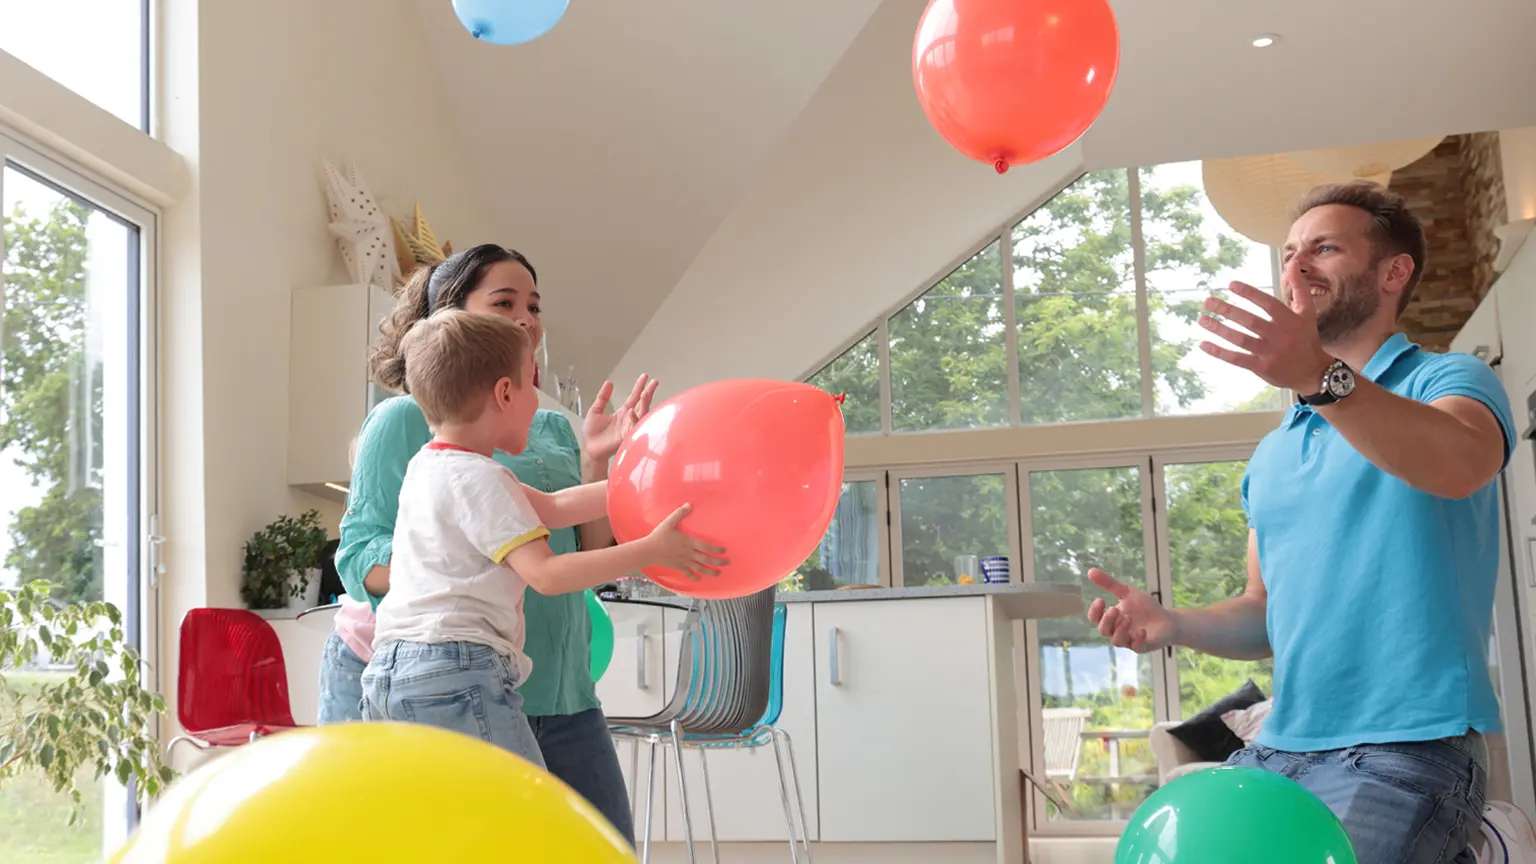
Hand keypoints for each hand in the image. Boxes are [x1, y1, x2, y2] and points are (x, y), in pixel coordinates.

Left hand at [583, 374, 659, 461]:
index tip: (645, 376)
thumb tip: (609, 383)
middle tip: (655, 382)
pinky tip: (631, 411)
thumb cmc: (592, 433)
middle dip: (649, 393)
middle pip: (642, 404)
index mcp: (622, 413)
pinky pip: (633, 427)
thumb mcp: (595, 410)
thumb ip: (603, 397)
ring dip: (645, 404)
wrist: (588, 449)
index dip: (639, 386)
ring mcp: (629, 427)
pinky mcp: (626, 436)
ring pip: (641, 414)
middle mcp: (628, 419)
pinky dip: (633, 419)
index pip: (634, 397)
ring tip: (646, 393)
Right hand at [644, 504, 728, 579]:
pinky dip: (695, 577)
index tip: (724, 550)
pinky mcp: (678, 567)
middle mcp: (688, 553)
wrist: (649, 550)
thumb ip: (680, 513)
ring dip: (711, 572)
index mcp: (688, 542)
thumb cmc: (659, 536)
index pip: (706, 546)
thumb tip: (689, 504)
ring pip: (700, 568)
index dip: (717, 549)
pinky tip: (699, 579)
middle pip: (707, 559)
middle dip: (719, 561)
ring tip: (719, 573)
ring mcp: (684, 561)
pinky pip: (688, 573)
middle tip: (728, 562)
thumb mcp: (669, 522)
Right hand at [1085, 568, 1176, 652]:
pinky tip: (1141, 630)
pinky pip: (1136, 647)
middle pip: (1103, 630)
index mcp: (1111, 619)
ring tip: (1128, 618)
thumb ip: (1110, 584)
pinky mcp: (1143, 646)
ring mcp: (1129, 640)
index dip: (1095, 611)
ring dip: (1120, 630)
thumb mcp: (1127, 592)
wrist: (1167, 619)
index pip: (1095, 618)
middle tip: (1115, 609)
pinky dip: (1137, 639)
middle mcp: (1117, 631)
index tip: (1101, 600)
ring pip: (1116, 641)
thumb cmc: (1145, 607)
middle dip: (1107, 620)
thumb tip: (1090, 571)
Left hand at [1197, 281, 1333, 393]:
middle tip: (1207, 301)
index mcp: (1289, 319)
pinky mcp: (1261, 367)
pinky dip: (1219, 352)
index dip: (1249, 293)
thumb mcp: (1307, 311)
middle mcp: (1279, 335)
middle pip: (1249, 321)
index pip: (1267, 303)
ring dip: (1219, 329)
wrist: (1312, 371)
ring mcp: (1269, 352)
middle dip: (1227, 310)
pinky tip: (1203, 344)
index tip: (1230, 284)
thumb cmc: (1306, 337)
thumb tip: (1293, 262)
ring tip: (1202, 319)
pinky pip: (1237, 359)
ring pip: (1240, 339)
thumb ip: (1299, 287)